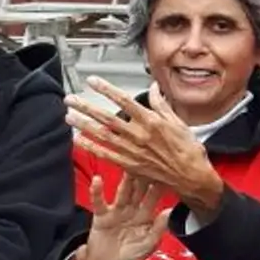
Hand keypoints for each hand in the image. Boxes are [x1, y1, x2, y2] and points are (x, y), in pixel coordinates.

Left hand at [65, 77, 224, 216]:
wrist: (190, 176)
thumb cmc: (188, 149)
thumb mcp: (178, 122)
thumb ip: (161, 104)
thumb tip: (154, 87)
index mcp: (151, 122)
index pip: (123, 101)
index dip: (106, 90)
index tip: (92, 82)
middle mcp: (138, 135)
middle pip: (106, 118)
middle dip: (86, 107)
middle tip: (70, 99)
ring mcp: (132, 151)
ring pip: (102, 135)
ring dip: (83, 125)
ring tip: (69, 116)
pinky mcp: (129, 165)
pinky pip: (105, 154)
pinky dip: (91, 147)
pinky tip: (78, 140)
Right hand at [70, 173, 171, 259]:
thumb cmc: (127, 256)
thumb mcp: (146, 247)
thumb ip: (157, 230)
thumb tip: (169, 211)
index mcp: (145, 217)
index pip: (154, 198)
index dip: (159, 187)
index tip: (166, 172)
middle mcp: (132, 210)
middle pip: (139, 191)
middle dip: (144, 178)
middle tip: (149, 161)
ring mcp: (117, 211)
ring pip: (123, 192)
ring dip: (125, 180)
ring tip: (128, 166)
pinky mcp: (101, 214)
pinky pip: (99, 201)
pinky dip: (97, 191)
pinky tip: (97, 180)